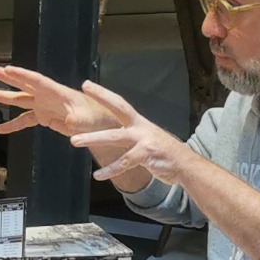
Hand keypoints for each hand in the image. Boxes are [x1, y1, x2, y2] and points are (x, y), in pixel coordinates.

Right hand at [0, 64, 129, 140]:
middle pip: (25, 84)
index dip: (23, 75)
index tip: (8, 69)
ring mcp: (44, 105)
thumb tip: (69, 120)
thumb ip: (77, 120)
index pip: (38, 81)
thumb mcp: (87, 120)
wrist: (100, 124)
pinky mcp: (44, 116)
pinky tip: (0, 129)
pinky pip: (25, 119)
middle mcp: (47, 96)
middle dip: (8, 78)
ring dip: (5, 96)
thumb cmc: (96, 118)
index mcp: (57, 92)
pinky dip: (13, 125)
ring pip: (21, 99)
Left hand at [66, 81, 192, 185]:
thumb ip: (130, 136)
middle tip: (83, 90)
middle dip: (101, 99)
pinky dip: (110, 169)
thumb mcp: (146, 139)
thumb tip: (112, 135)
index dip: (103, 94)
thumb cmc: (163, 153)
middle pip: (119, 109)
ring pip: (115, 137)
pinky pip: (125, 162)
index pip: (119, 103)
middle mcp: (141, 127)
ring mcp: (144, 140)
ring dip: (93, 138)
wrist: (185, 165)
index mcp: (139, 123)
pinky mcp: (147, 155)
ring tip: (74, 140)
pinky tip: (98, 175)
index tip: (87, 85)